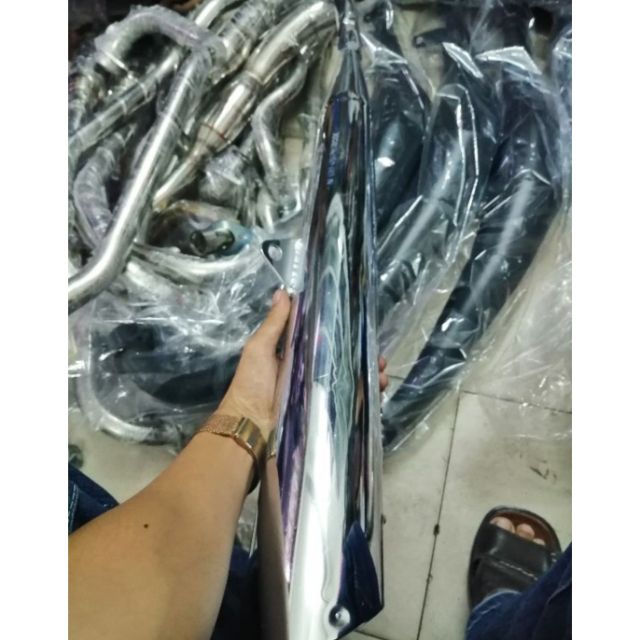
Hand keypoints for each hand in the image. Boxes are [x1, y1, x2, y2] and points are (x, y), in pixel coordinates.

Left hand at [216, 290, 389, 438]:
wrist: (250, 425)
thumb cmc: (252, 384)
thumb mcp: (259, 349)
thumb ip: (274, 324)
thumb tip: (283, 292)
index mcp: (297, 354)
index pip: (326, 339)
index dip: (344, 334)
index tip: (362, 326)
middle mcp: (312, 371)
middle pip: (344, 360)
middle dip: (364, 357)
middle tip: (379, 356)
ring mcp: (319, 392)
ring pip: (351, 380)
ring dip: (369, 375)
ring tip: (381, 373)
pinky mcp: (323, 411)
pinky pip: (349, 402)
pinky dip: (367, 396)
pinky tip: (378, 389)